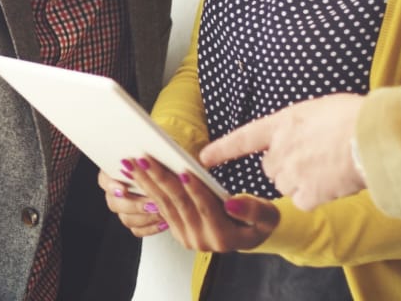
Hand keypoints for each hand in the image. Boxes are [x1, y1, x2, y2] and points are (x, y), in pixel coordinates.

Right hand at [97, 165, 166, 237]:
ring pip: (126, 219)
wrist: (171, 181)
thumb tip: (145, 163)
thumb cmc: (161, 166)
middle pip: (114, 203)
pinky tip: (164, 221)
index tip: (123, 189)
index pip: (104, 180)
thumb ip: (146, 163)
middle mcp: (116, 193)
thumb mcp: (154, 161)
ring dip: (145, 217)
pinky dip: (151, 227)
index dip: (112, 186)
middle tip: (151, 203)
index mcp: (114, 173)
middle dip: (134, 205)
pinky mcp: (135, 222)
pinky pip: (137, 230)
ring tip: (161, 212)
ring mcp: (124, 209)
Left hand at [128, 157, 277, 252]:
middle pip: (179, 205)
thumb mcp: (267, 217)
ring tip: (133, 163)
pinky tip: (138, 174)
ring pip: (165, 206)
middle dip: (161, 180)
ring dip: (148, 183)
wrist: (248, 236)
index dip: (195, 190)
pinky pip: (162, 209)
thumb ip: (253, 210)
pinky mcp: (178, 232)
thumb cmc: (259, 221)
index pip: (206, 209)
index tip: (183, 171)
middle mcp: (202, 241)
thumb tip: (231, 203)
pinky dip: (148, 190)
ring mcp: (188, 238)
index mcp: (224, 237)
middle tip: (145, 159)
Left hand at [199, 93, 365, 210]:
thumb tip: (306, 134)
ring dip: (302, 181)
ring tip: (329, 167)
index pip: (244, 138)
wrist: (375, 136)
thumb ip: (303, 124)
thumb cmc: (357, 117)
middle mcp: (281, 148)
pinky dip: (316, 196)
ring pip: (286, 184)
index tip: (203, 158)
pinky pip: (303, 200)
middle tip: (315, 157)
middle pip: (271, 166)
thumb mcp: (321, 109)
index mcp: (283, 122)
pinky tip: (333, 183)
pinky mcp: (307, 194)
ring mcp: (292, 172)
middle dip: (287, 165)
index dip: (222, 149)